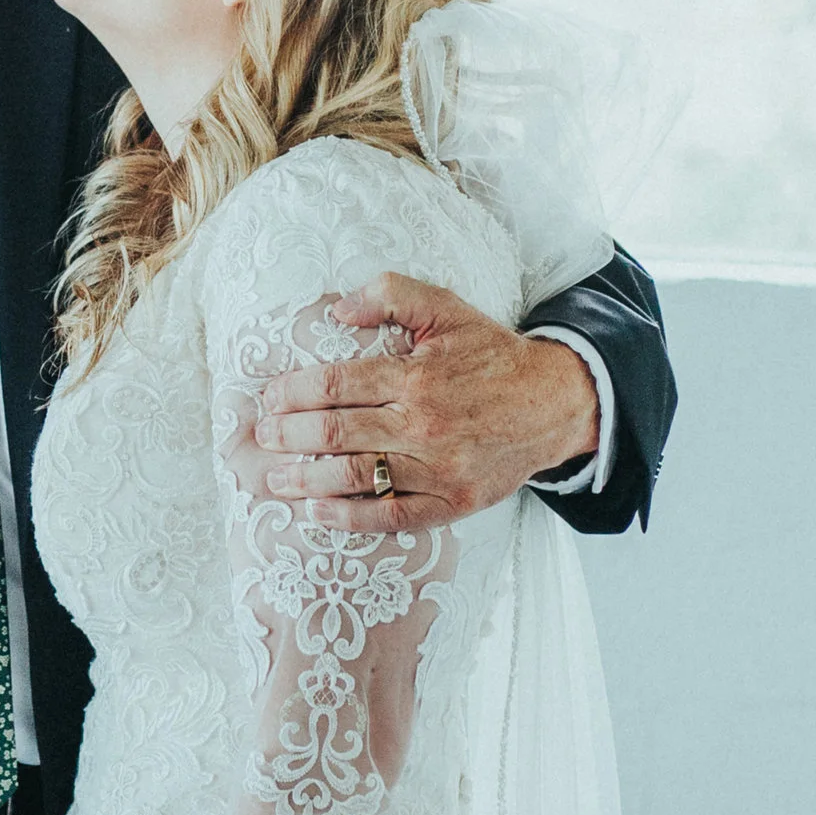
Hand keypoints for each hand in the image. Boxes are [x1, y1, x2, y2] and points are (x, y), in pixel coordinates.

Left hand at [244, 275, 597, 530]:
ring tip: (274, 480)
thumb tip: (338, 308)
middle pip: (337, 432)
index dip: (293, 392)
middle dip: (289, 436)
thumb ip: (391, 296)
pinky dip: (350, 518)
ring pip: (357, 477)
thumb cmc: (491, 355)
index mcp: (416, 376)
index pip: (336, 384)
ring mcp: (438, 469)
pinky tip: (318, 513)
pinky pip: (392, 516)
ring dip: (307, 479)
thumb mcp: (446, 309)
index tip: (268, 398)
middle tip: (262, 438)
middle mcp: (423, 424)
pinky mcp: (452, 503)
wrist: (553, 404)